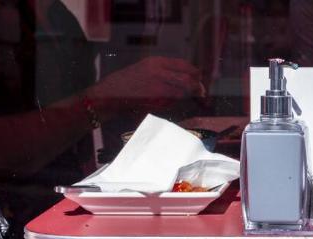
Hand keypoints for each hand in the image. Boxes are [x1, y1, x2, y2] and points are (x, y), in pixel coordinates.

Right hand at [84, 57, 203, 119]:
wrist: (111, 94)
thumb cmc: (129, 81)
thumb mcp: (147, 68)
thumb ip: (166, 70)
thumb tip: (188, 76)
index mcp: (156, 62)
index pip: (184, 65)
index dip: (195, 72)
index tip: (200, 77)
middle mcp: (158, 72)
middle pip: (187, 80)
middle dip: (197, 87)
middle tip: (201, 91)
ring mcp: (157, 87)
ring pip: (182, 92)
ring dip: (188, 96)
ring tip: (189, 97)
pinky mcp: (155, 101)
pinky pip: (173, 102)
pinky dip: (176, 102)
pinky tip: (171, 101)